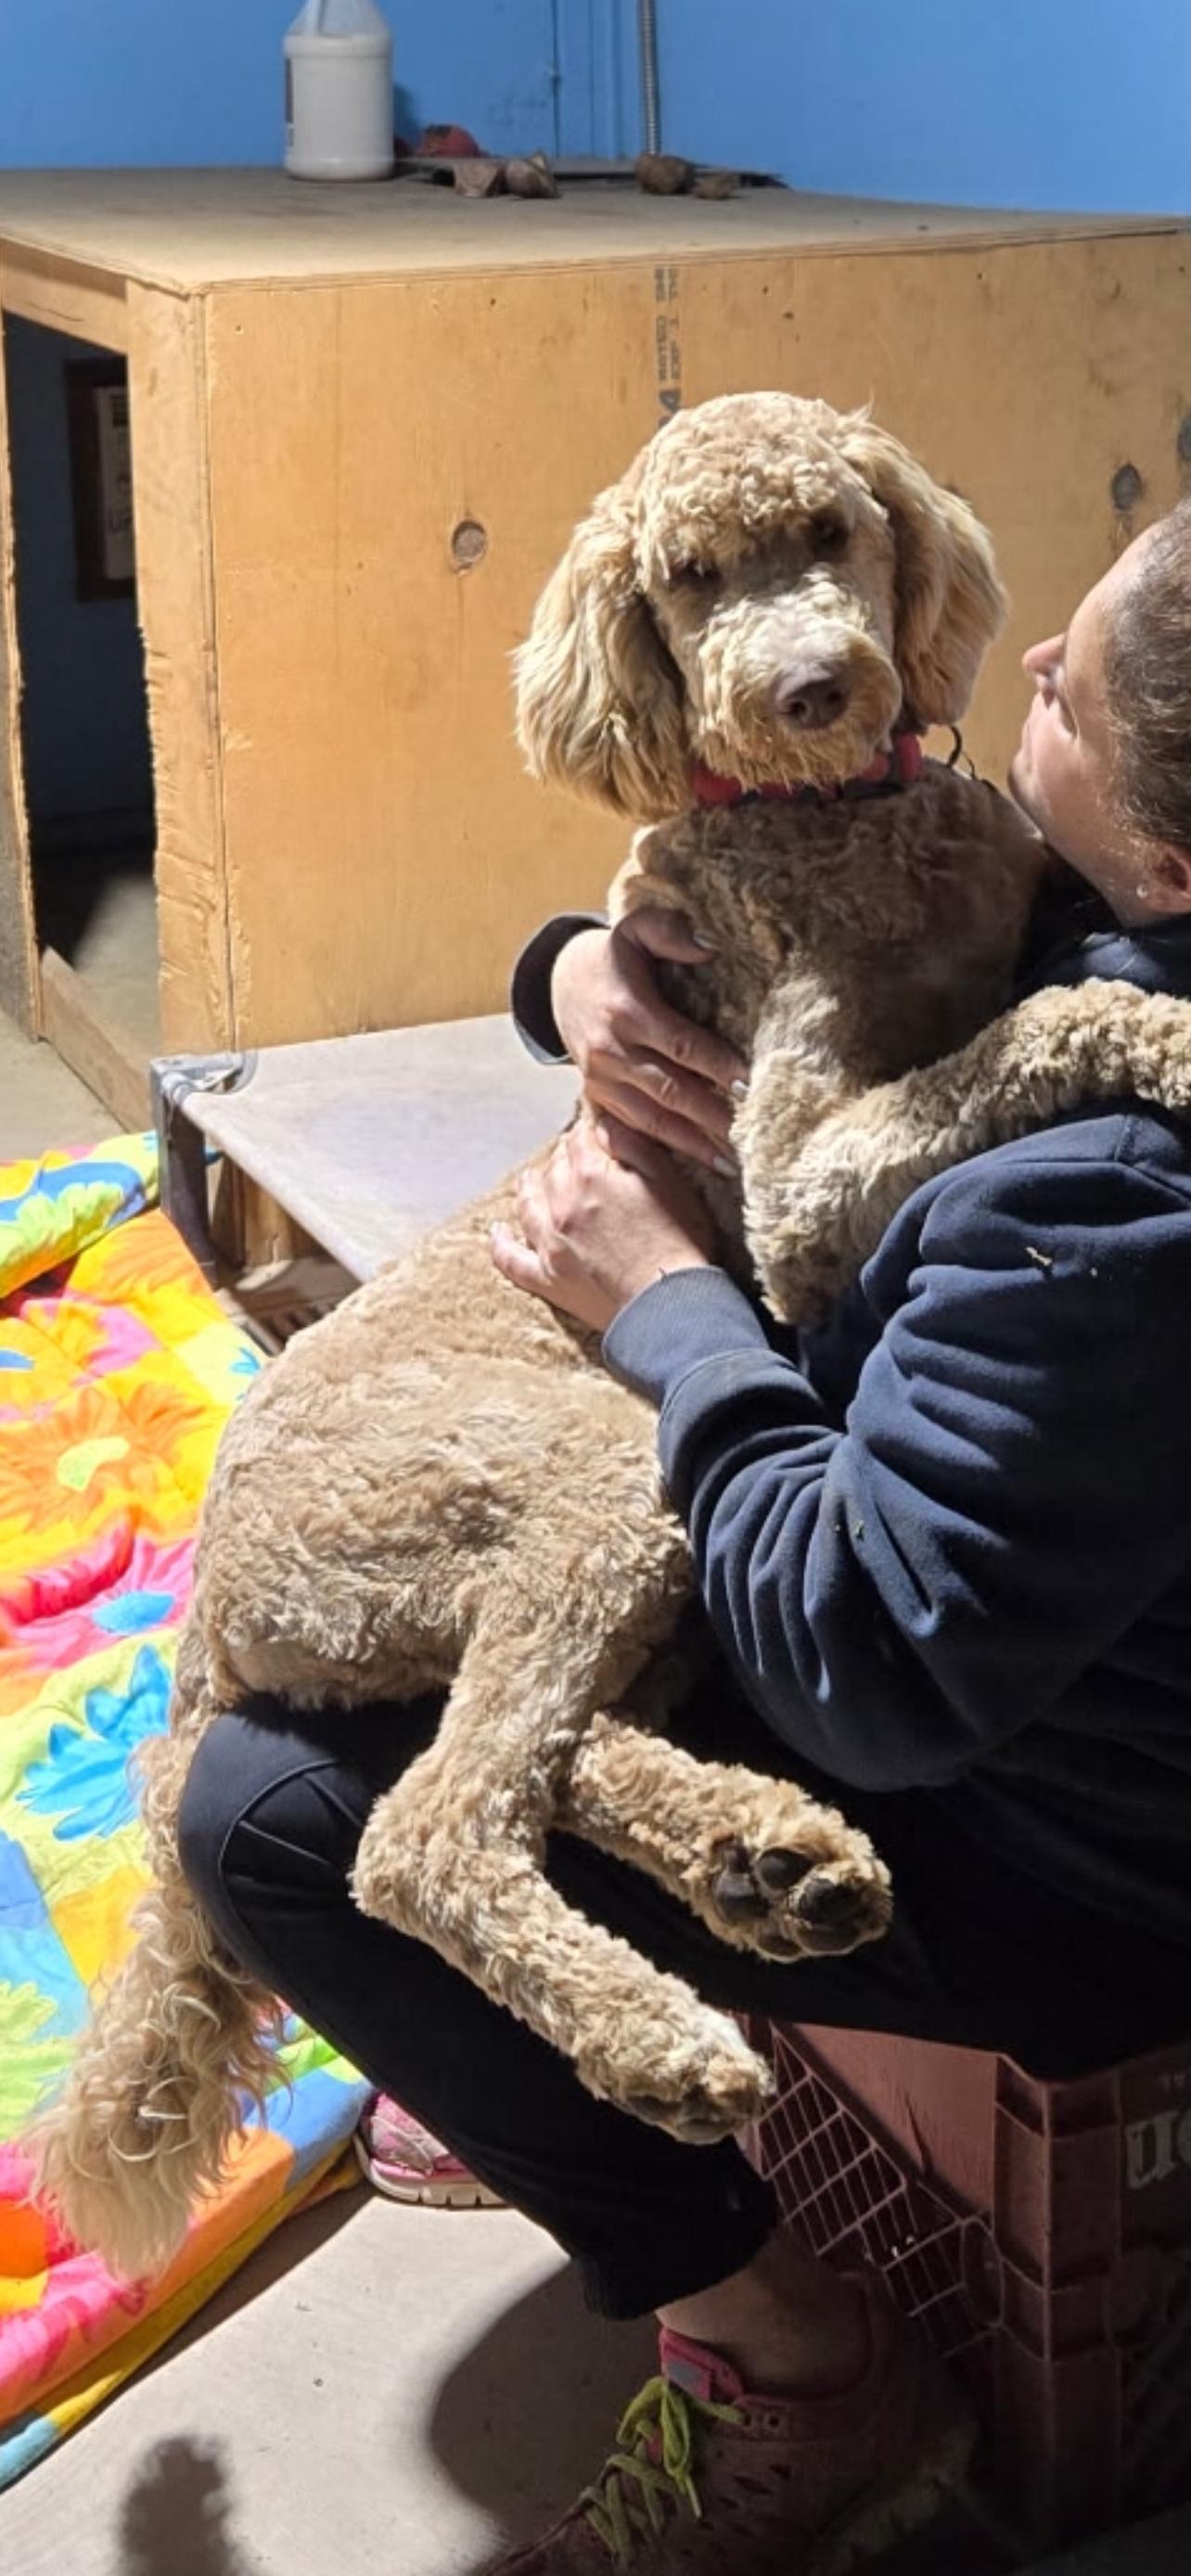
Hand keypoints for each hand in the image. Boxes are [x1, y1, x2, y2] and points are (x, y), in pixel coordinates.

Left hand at [490, 1113, 719, 1333]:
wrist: (670, 1303)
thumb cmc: (680, 1242)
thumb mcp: (668, 1180)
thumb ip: (631, 1146)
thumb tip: (603, 1125)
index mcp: (591, 1175)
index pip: (579, 1139)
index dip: (586, 1132)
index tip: (591, 1130)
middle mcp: (562, 1204)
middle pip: (553, 1168)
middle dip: (562, 1157)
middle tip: (571, 1154)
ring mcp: (550, 1242)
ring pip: (527, 1204)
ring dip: (529, 1187)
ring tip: (529, 1179)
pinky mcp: (548, 1278)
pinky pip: (511, 1258)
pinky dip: (501, 1244)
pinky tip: (498, 1232)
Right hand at [551, 911, 747, 1173]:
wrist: (559, 981)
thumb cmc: (612, 957)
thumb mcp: (634, 929)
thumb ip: (668, 931)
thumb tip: (708, 946)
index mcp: (628, 1013)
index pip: (681, 1044)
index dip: (717, 1065)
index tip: (750, 1084)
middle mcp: (612, 1053)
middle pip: (672, 1092)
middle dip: (713, 1117)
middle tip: (752, 1136)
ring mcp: (603, 1081)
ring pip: (654, 1121)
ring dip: (694, 1144)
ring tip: (732, 1162)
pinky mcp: (599, 1098)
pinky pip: (633, 1131)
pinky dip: (665, 1150)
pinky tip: (694, 1164)